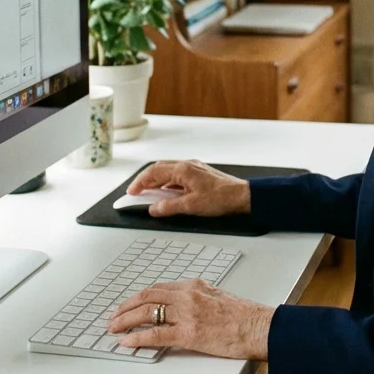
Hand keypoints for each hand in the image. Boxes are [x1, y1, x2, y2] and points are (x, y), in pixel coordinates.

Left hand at [108, 279, 274, 360]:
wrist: (259, 326)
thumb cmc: (245, 316)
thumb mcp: (218, 297)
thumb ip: (199, 298)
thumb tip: (184, 305)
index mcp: (195, 286)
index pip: (159, 288)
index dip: (139, 297)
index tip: (129, 304)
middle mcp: (188, 295)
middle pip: (147, 296)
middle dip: (126, 306)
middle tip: (114, 316)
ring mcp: (187, 313)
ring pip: (146, 312)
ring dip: (125, 320)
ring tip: (114, 328)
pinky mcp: (189, 333)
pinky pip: (155, 334)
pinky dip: (137, 337)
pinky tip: (127, 341)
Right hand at [127, 159, 249, 216]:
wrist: (242, 196)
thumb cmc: (221, 198)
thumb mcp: (191, 206)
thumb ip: (169, 206)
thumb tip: (154, 208)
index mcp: (183, 169)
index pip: (154, 172)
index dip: (140, 182)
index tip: (131, 192)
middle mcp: (188, 165)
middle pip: (159, 169)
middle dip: (146, 180)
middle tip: (136, 192)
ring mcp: (195, 168)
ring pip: (168, 171)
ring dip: (157, 181)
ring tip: (149, 194)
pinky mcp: (200, 174)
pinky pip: (178, 175)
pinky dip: (168, 183)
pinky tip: (168, 193)